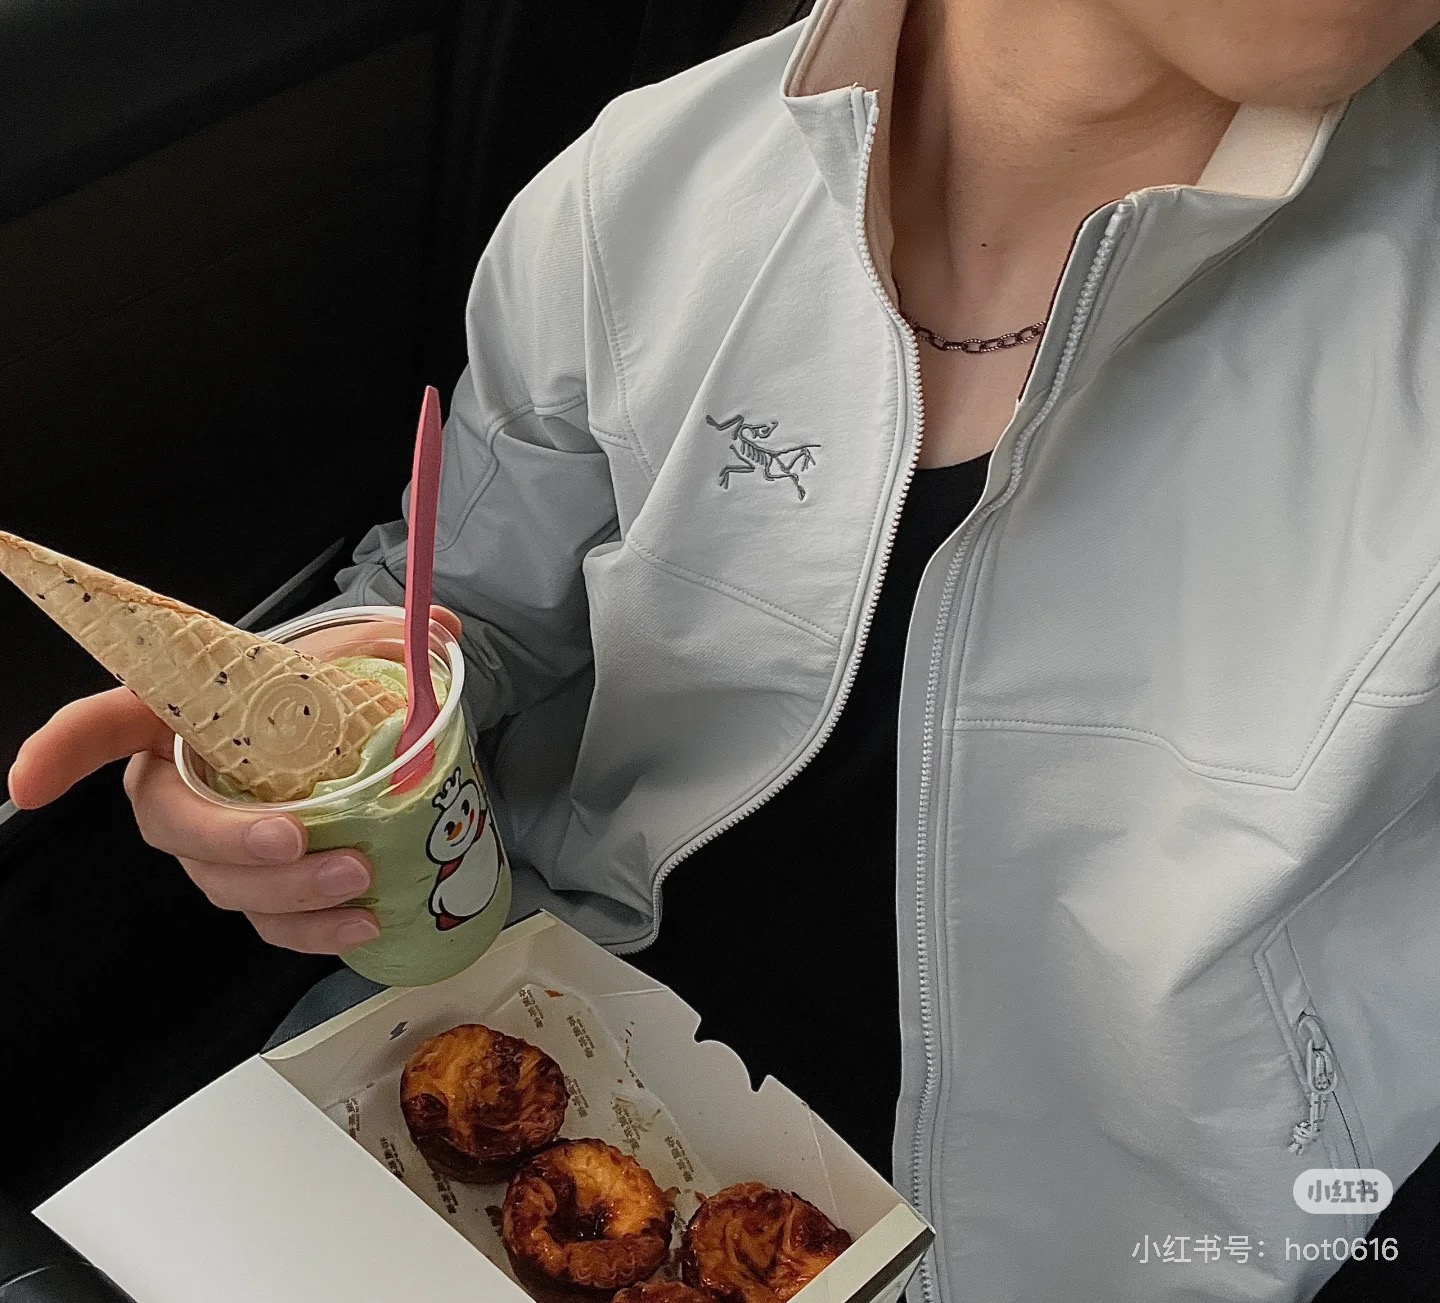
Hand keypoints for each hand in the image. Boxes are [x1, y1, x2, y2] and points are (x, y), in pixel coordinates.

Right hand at [6, 605, 463, 955]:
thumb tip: (441, 624)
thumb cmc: (322, 697)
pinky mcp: (261, 888)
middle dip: (230, 841)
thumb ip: (382, 641)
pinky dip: (314, 929)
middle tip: (296, 839)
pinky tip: (364, 922)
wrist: (354, 745)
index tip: (25, 784)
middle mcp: (184, 786)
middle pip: (173, 826)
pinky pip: (270, 921)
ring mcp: (218, 845)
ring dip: (288, 891)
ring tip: (358, 881)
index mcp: (182, 717)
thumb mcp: (346, 657)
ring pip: (224, 884)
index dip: (62, 750)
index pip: (104, 723)